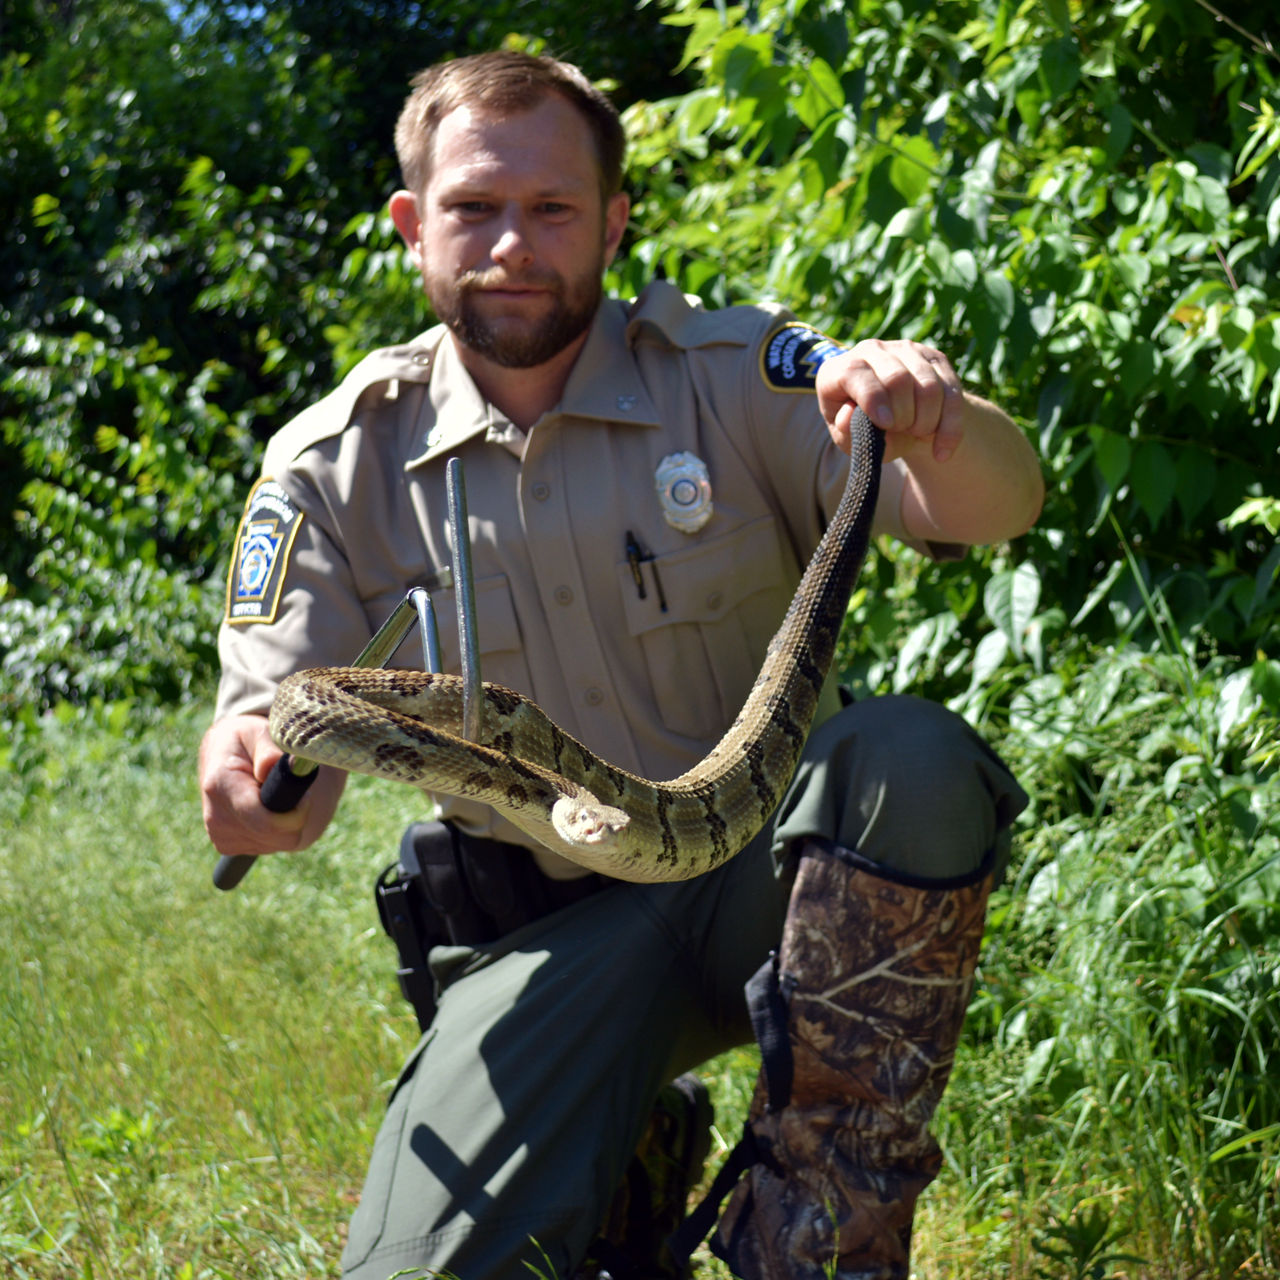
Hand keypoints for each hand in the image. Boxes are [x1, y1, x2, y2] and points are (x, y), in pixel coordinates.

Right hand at [198, 713, 344, 857]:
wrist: (221, 752)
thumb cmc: (246, 740)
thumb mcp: (258, 732)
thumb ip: (269, 749)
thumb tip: (271, 768)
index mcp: (220, 786)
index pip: (265, 821)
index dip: (295, 813)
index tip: (304, 793)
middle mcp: (216, 817)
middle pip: (275, 836)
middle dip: (295, 815)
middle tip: (293, 790)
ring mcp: (220, 834)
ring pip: (276, 843)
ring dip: (286, 822)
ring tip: (275, 795)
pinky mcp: (227, 845)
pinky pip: (269, 846)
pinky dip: (278, 830)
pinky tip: (266, 807)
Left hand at [817, 339, 965, 463]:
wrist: (894, 424)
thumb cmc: (863, 431)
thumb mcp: (848, 439)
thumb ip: (846, 431)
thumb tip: (848, 417)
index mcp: (839, 370)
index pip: (855, 372)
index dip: (873, 397)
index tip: (886, 424)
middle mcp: (871, 351)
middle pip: (897, 377)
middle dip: (904, 415)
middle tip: (901, 432)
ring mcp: (905, 351)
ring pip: (928, 385)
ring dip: (927, 421)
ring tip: (916, 434)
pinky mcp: (935, 360)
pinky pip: (952, 393)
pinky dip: (950, 428)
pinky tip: (941, 452)